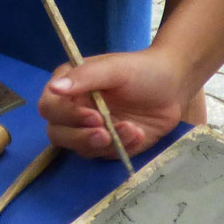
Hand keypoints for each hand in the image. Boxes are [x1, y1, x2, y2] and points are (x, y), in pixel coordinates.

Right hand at [38, 46, 191, 158]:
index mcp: (70, 87)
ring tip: (132, 129)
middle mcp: (74, 110)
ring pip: (82, 148)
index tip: (94, 116)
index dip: (66, 116)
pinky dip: (123, 147)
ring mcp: (91, 130)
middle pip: (58, 134)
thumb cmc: (141, 70)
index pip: (49, 107)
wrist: (173, 85)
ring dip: (106, 143)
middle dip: (81, 137)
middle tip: (106, 134)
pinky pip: (107, 155)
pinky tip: (139, 133)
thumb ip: (84, 76)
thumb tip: (54, 87)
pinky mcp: (109, 145)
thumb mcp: (114, 68)